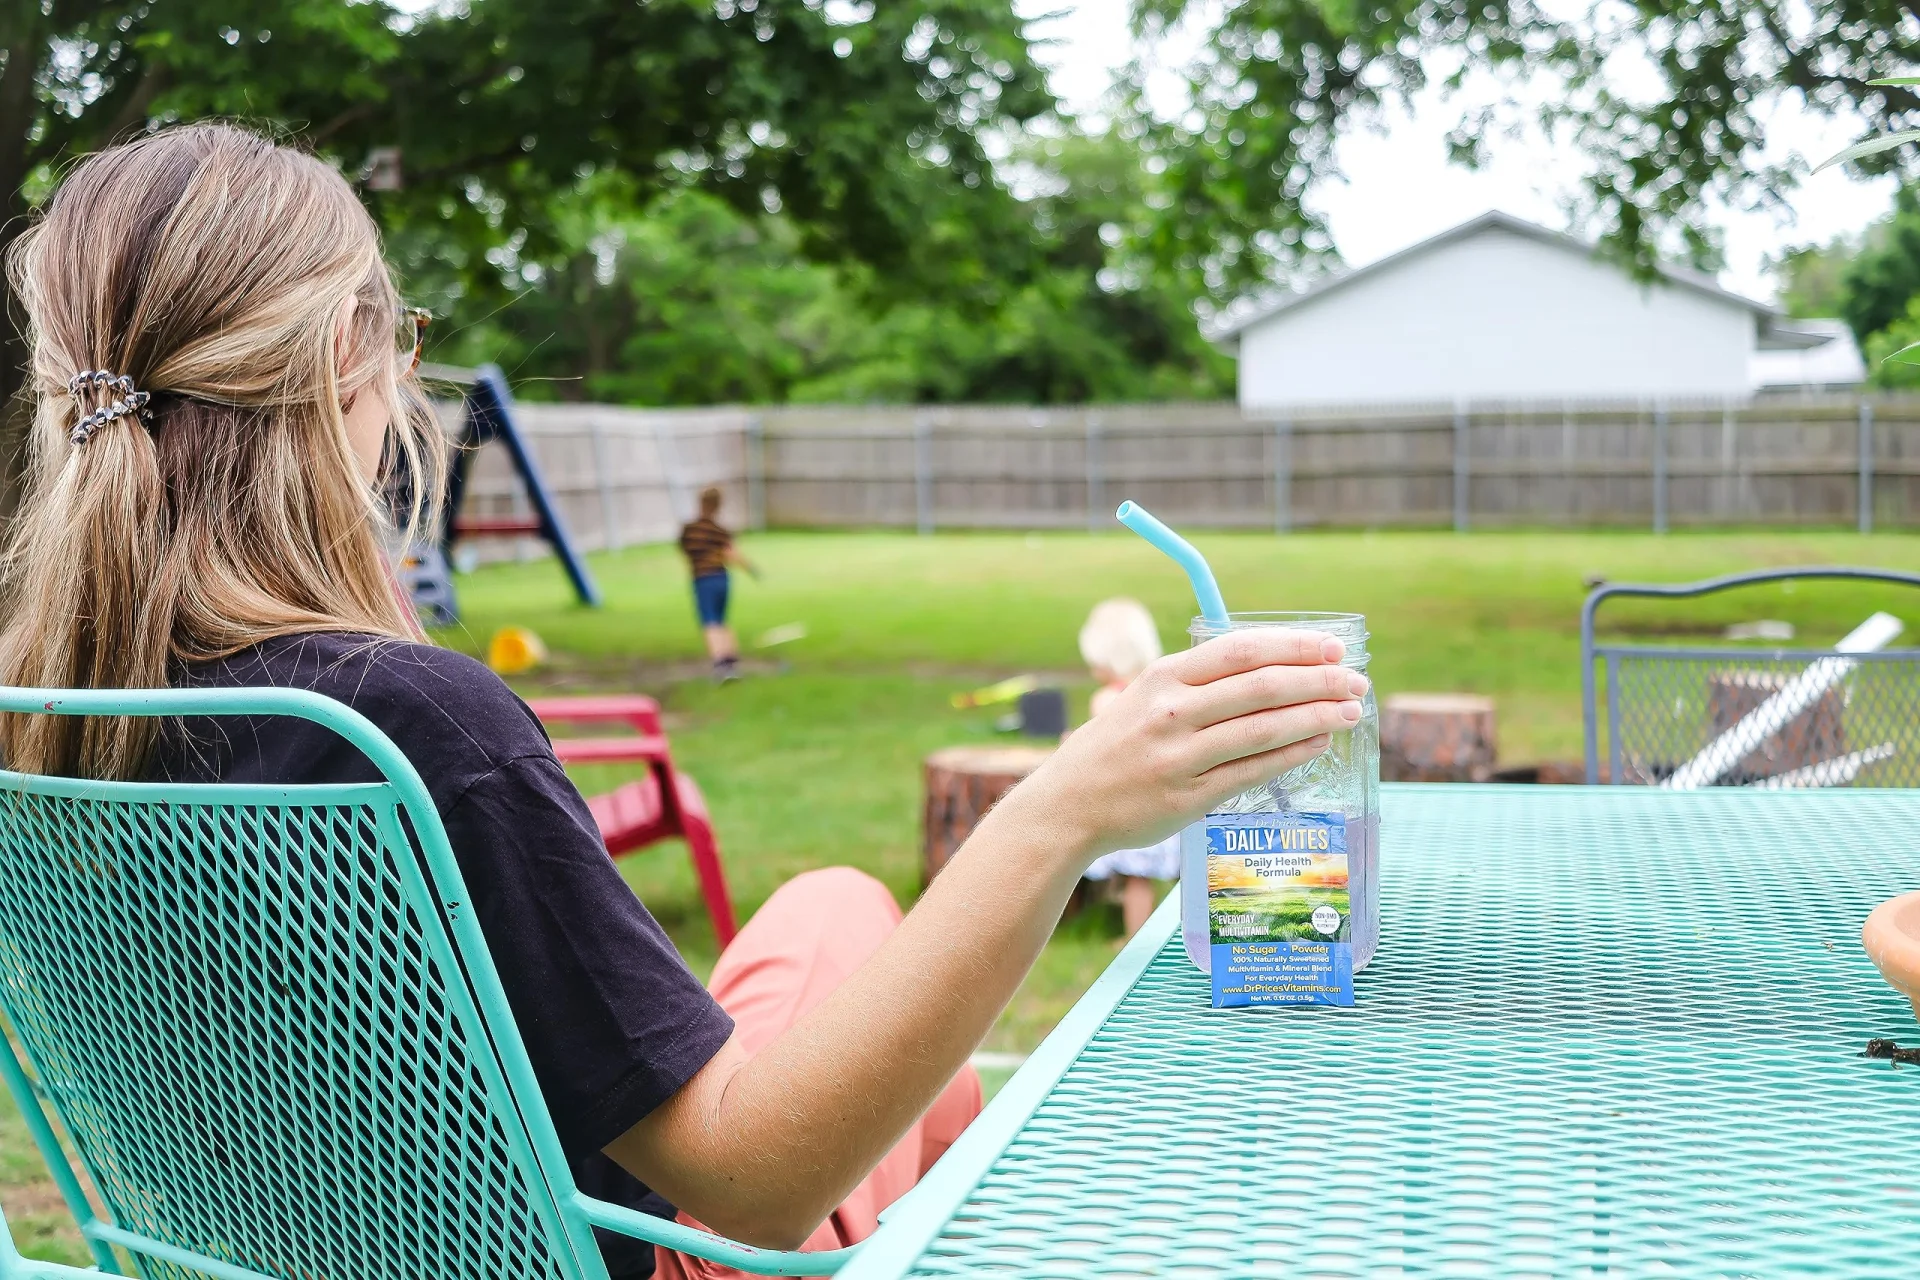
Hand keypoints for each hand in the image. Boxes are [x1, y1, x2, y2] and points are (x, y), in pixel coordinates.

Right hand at [997, 629, 1365, 869]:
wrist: (1068, 804)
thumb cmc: (1113, 746)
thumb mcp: (1144, 696)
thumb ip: (1197, 683)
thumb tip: (1269, 667)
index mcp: (1163, 678)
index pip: (1242, 650)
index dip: (1294, 646)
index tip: (1333, 647)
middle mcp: (1172, 712)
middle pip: (1261, 687)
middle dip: (1318, 681)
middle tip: (1356, 681)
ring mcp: (1181, 757)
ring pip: (1262, 729)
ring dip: (1314, 717)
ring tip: (1349, 712)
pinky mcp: (1189, 798)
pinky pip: (1251, 772)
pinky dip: (1290, 756)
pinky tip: (1317, 744)